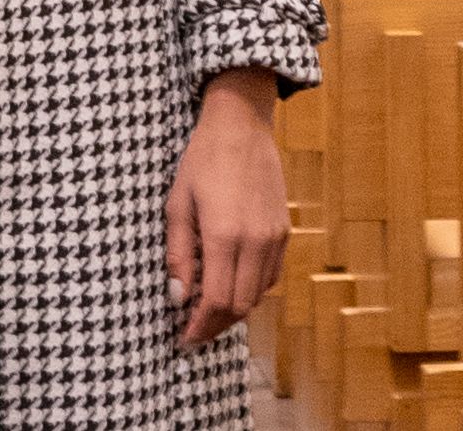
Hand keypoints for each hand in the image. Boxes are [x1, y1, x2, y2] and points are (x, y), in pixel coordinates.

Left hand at [164, 69, 288, 349]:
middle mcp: (255, 242)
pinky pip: (270, 276)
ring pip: (258, 295)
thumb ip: (178, 254)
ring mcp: (274, 237)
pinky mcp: (284, 231)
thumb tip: (178, 296)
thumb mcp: (177, 204)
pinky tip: (233, 286)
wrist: (242, 126)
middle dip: (215, 325)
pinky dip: (252, 290)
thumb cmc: (202, 161)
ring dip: (234, 311)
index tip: (185, 337)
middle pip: (239, 306)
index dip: (200, 327)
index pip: (216, 301)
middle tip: (193, 330)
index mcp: (224, 235)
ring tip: (209, 311)